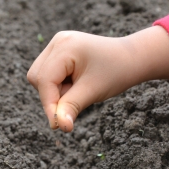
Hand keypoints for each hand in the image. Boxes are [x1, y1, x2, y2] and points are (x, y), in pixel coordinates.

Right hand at [27, 26, 168, 131]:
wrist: (132, 59)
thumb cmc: (116, 72)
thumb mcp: (93, 91)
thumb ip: (72, 107)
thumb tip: (59, 126)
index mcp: (65, 46)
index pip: (44, 80)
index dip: (49, 104)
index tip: (58, 126)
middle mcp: (58, 41)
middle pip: (37, 77)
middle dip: (52, 95)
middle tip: (77, 99)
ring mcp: (58, 44)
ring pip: (40, 76)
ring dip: (55, 90)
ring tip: (79, 88)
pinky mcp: (60, 51)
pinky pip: (48, 73)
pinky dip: (58, 84)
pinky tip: (76, 82)